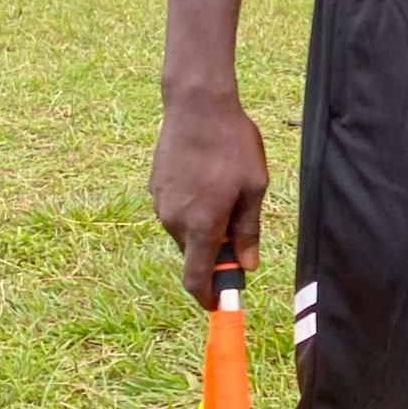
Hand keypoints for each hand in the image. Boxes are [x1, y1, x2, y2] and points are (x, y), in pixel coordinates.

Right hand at [149, 88, 268, 307]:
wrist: (196, 105)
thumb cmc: (232, 145)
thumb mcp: (254, 187)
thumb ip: (248, 230)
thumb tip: (247, 266)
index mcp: (200, 225)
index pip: (196, 278)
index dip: (207, 297)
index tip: (220, 303)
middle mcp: (174, 220)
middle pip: (193, 254)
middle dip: (214, 252)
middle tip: (240, 229)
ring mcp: (160, 203)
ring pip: (184, 231)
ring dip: (204, 226)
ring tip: (225, 190)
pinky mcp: (154, 187)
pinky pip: (175, 210)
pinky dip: (192, 208)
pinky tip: (207, 178)